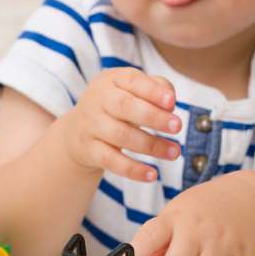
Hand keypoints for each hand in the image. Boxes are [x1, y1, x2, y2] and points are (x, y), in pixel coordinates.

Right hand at [60, 68, 181, 181]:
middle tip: (178, 126)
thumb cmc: (116, 107)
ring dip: (151, 145)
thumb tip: (170, 102)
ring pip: (121, 135)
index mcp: (111, 80)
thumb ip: (155, 89)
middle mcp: (97, 100)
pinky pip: (111, 160)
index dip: (152, 91)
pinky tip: (152, 175)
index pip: (132, 81)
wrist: (77, 131)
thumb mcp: (131, 91)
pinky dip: (132, 169)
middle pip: (125, 106)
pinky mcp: (88, 150)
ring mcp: (90, 125)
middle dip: (153, 117)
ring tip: (174, 152)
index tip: (172, 102)